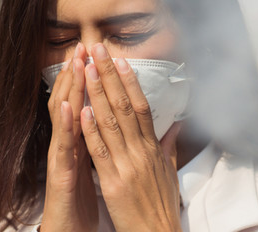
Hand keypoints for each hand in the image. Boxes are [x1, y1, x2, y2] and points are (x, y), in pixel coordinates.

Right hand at [41, 43, 97, 231]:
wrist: (68, 229)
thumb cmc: (81, 202)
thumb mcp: (97, 168)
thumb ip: (105, 145)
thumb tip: (117, 128)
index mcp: (83, 141)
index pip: (87, 103)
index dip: (93, 80)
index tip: (101, 55)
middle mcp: (69, 144)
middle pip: (73, 103)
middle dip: (78, 75)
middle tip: (83, 47)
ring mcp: (62, 157)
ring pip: (64, 118)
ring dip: (68, 90)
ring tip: (73, 65)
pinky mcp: (59, 174)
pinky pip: (63, 147)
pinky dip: (66, 125)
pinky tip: (68, 107)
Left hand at [80, 43, 181, 231]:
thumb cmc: (161, 208)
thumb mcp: (170, 174)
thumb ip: (169, 147)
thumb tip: (174, 126)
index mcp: (153, 149)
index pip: (141, 107)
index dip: (130, 81)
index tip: (120, 60)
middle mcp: (142, 152)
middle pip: (125, 106)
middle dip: (109, 76)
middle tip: (98, 50)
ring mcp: (128, 165)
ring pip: (111, 122)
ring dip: (97, 93)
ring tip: (86, 68)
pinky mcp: (114, 182)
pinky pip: (100, 151)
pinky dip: (91, 129)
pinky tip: (83, 109)